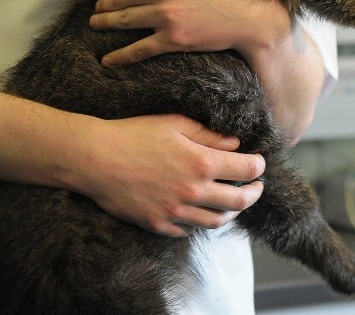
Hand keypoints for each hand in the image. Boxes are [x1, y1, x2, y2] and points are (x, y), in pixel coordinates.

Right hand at [79, 113, 264, 236]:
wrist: (95, 159)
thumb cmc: (132, 134)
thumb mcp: (173, 124)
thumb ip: (208, 135)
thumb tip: (235, 143)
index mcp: (200, 163)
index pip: (246, 169)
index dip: (258, 166)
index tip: (259, 163)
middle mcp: (192, 192)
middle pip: (238, 201)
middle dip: (254, 193)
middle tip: (256, 187)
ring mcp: (175, 212)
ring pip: (216, 221)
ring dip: (231, 212)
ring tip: (234, 203)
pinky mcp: (158, 225)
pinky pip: (188, 230)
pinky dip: (200, 222)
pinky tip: (200, 212)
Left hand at [89, 0, 291, 65]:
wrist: (250, 12)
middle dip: (103, 4)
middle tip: (97, 8)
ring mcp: (165, 15)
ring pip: (124, 20)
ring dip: (104, 23)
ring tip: (96, 24)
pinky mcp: (173, 39)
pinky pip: (139, 49)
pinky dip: (120, 57)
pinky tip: (108, 60)